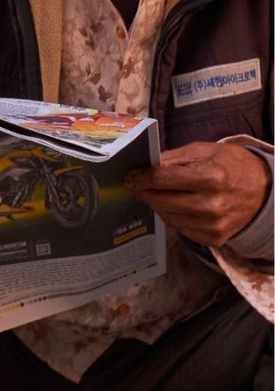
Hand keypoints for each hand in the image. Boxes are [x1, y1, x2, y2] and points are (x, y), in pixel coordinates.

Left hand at [127, 140, 271, 247]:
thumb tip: (143, 166)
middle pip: (160, 200)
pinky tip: (172, 206)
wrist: (264, 190)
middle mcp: (212, 205)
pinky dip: (171, 216)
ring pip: (167, 216)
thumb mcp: (204, 151)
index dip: (141, 178)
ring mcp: (213, 225)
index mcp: (211, 177)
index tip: (129, 176)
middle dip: (144, 191)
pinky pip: (180, 228)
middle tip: (135, 185)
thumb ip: (172, 159)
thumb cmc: (230, 165)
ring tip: (153, 194)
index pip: (162, 179)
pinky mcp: (214, 239)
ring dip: (156, 204)